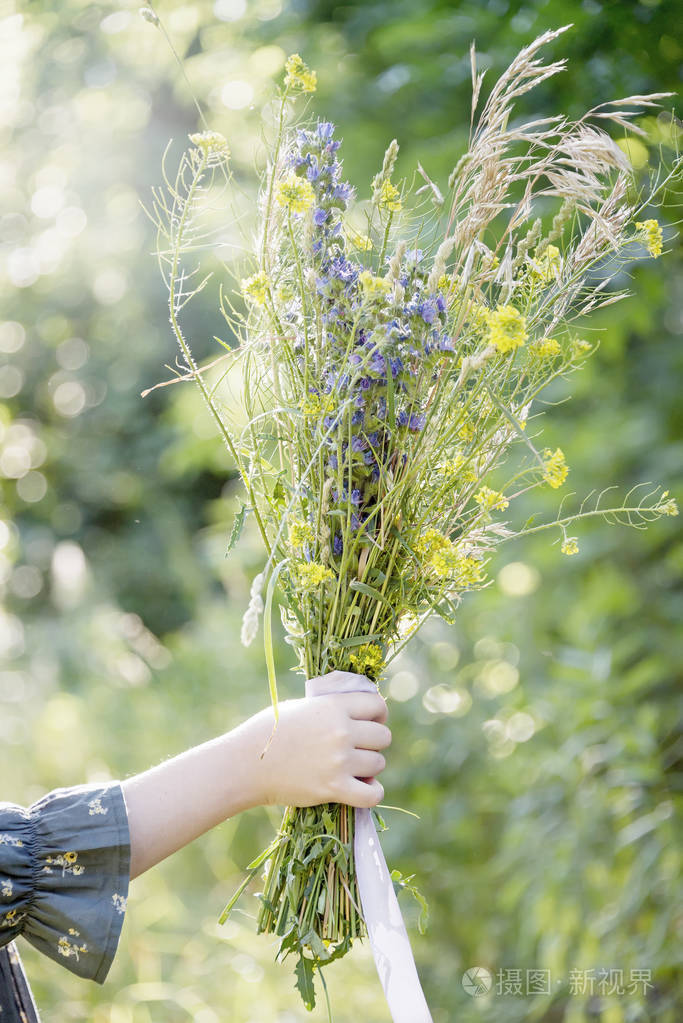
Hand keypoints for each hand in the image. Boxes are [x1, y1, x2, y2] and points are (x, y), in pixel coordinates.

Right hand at [247, 687, 390, 808]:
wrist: (246, 764)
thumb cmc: (269, 731)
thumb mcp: (302, 707)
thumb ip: (331, 708)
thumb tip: (358, 711)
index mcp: (333, 706)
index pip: (377, 705)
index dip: (378, 714)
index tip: (370, 722)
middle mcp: (341, 731)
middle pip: (383, 736)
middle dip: (373, 742)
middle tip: (359, 748)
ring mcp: (339, 760)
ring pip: (378, 763)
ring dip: (369, 767)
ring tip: (352, 768)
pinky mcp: (334, 788)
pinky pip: (372, 794)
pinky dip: (372, 793)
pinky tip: (362, 789)